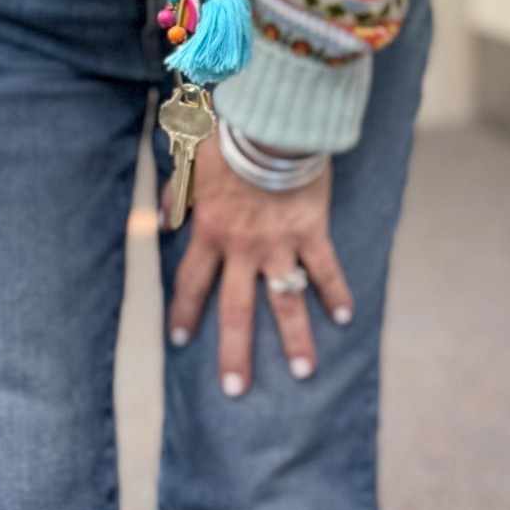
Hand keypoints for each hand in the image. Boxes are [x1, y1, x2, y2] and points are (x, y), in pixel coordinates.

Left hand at [164, 132, 352, 395]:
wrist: (272, 121)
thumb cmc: (229, 136)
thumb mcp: (192, 161)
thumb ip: (178, 194)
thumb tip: (164, 220)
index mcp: (210, 230)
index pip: (192, 282)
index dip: (185, 312)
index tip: (181, 341)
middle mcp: (243, 247)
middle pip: (236, 308)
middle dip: (235, 351)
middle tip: (236, 389)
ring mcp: (280, 243)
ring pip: (286, 301)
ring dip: (295, 339)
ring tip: (303, 372)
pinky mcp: (311, 230)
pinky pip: (325, 268)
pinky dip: (335, 292)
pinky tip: (345, 317)